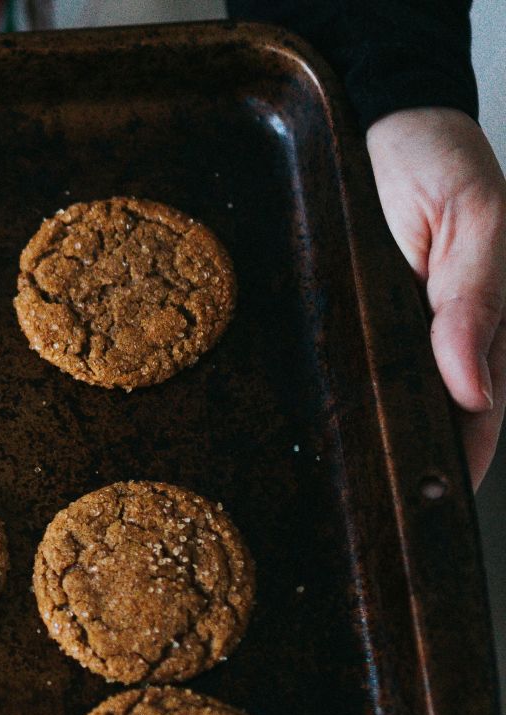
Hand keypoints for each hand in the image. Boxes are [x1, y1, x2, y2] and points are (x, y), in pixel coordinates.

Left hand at [366, 107, 505, 485]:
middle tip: (377, 518)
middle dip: (407, 465)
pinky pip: (344, 368)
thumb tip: (472, 390)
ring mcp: (394, 330)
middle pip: (430, 418)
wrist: (385, 118)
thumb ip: (474, 301)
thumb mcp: (475, 218)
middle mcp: (442, 336)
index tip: (437, 506)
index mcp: (486, 323)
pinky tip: (306, 433)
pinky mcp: (351, 318)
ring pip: (383, 400)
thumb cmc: (441, 160)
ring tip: (339, 496)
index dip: (461, 461)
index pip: (481, 412)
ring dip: (365, 439)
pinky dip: (329, 398)